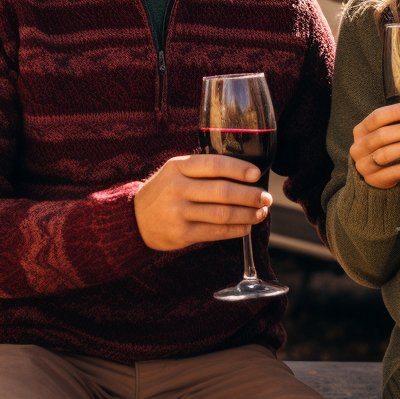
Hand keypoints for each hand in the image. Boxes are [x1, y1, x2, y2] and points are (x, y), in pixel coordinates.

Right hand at [133, 155, 271, 250]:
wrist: (133, 219)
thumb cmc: (164, 191)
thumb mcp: (176, 171)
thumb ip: (203, 170)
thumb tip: (245, 174)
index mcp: (178, 166)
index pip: (214, 164)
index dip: (238, 169)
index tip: (257, 174)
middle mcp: (178, 188)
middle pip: (222, 191)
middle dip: (250, 195)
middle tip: (266, 198)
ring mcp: (178, 212)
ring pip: (222, 213)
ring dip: (247, 214)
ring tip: (261, 213)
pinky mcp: (181, 234)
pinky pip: (215, 232)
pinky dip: (235, 230)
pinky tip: (246, 227)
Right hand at [351, 103, 399, 188]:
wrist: (375, 174)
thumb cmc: (384, 146)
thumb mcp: (385, 132)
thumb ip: (396, 122)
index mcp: (361, 130)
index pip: (376, 117)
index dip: (395, 112)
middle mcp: (358, 147)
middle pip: (381, 136)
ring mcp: (363, 165)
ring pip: (385, 154)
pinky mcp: (373, 180)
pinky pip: (389, 174)